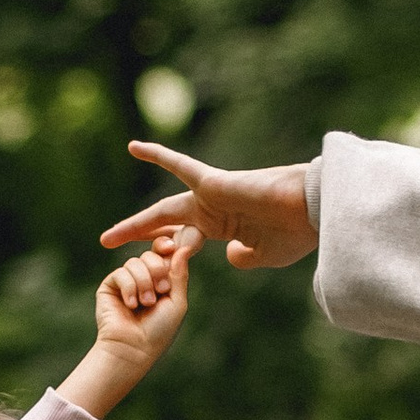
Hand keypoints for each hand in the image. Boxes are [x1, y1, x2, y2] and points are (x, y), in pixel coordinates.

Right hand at [61, 227, 199, 418]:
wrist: (133, 348)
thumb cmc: (158, 331)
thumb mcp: (176, 302)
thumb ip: (179, 274)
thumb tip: (182, 247)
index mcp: (162, 281)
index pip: (164, 254)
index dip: (166, 246)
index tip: (171, 246)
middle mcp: (144, 279)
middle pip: (150, 255)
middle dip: (157, 269)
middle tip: (161, 290)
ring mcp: (126, 281)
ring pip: (135, 262)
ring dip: (143, 283)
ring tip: (145, 304)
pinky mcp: (110, 286)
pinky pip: (121, 273)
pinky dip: (129, 287)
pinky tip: (130, 304)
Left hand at [104, 141, 316, 273]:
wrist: (312, 210)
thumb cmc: (295, 233)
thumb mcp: (265, 255)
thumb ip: (245, 258)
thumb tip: (228, 256)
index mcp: (224, 227)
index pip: (187, 241)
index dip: (171, 255)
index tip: (158, 271)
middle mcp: (213, 210)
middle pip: (166, 224)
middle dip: (140, 236)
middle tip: (109, 244)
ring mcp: (210, 195)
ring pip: (163, 212)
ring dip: (136, 227)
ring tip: (107, 239)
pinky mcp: (213, 182)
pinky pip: (181, 166)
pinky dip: (159, 156)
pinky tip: (134, 148)